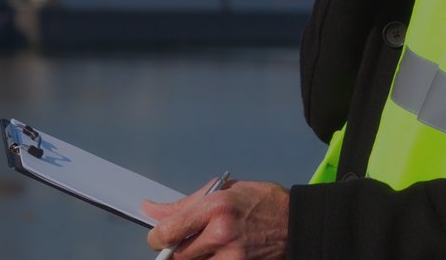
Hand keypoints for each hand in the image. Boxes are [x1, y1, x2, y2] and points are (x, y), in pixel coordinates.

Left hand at [141, 179, 288, 258]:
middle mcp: (222, 235)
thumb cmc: (259, 202)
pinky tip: (213, 253)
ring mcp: (233, 257)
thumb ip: (183, 204)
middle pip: (178, 255)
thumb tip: (151, 210)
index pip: (170, 231)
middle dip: (172, 250)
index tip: (157, 236)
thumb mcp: (221, 192)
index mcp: (215, 208)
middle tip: (179, 242)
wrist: (294, 222)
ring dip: (190, 259)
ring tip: (201, 247)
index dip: (156, 236)